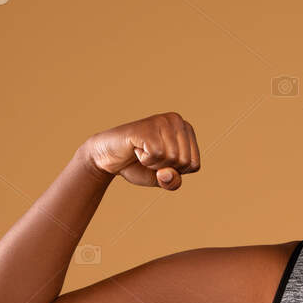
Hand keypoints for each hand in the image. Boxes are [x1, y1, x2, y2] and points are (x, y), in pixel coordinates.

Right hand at [81, 112, 200, 189]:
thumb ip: (173, 181)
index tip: (160, 162)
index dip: (176, 172)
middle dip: (165, 168)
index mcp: (186, 130)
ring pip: (172, 158)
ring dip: (154, 164)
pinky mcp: (148, 126)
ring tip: (142, 152)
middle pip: (185, 162)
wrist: (107, 158)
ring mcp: (163, 121)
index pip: (194, 165)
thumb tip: (167, 173)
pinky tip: (136, 149)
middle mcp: (177, 120)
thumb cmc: (137, 165)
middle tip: (149, 157)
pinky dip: (145, 159)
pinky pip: (156, 154)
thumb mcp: (162, 179)